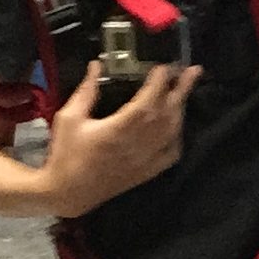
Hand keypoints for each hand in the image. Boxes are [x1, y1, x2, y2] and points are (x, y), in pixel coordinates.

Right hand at [44, 62, 202, 219]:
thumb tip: (97, 66)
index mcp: (117, 130)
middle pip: (167, 114)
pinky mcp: (146, 172)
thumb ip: (86, 91)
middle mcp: (136, 145)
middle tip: (193, 71)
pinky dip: (178, 136)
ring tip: (184, 90)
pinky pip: (171, 154)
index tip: (163, 67)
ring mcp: (145, 160)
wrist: (67, 193)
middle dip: (181, 90)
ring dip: (180, 109)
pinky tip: (177, 124)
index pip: (146, 102)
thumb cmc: (65, 154)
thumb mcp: (69, 118)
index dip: (158, 84)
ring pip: (172, 131)